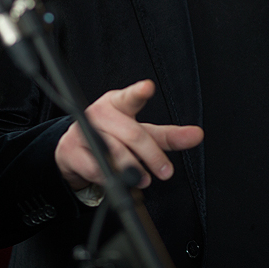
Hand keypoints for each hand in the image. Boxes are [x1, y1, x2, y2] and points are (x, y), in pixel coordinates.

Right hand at [55, 79, 203, 190]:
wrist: (75, 151)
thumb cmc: (113, 136)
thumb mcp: (142, 133)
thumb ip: (169, 135)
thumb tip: (196, 135)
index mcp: (118, 102)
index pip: (130, 97)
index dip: (139, 92)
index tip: (148, 87)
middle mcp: (100, 113)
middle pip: (131, 134)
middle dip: (152, 155)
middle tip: (166, 171)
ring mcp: (83, 130)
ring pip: (114, 152)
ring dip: (133, 169)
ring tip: (143, 179)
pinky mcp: (72, 151)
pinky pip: (96, 168)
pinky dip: (110, 177)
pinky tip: (116, 180)